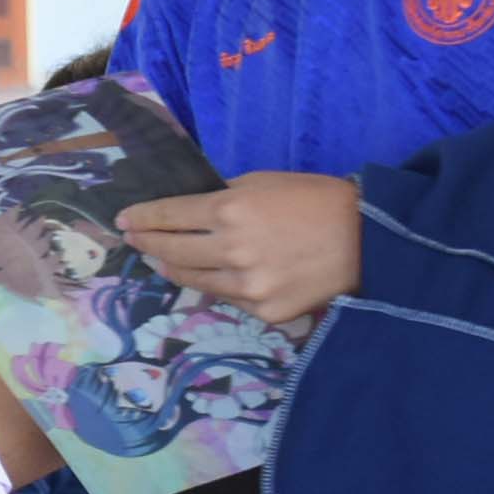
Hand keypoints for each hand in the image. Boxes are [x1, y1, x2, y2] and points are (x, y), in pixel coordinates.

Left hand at [117, 173, 363, 328]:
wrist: (368, 239)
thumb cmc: (317, 200)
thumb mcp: (265, 182)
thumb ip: (224, 196)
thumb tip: (191, 209)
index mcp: (229, 212)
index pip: (169, 217)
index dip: (143, 218)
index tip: (124, 220)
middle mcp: (231, 251)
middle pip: (173, 251)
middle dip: (149, 243)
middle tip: (135, 240)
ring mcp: (247, 286)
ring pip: (194, 280)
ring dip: (171, 268)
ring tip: (159, 260)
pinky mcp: (264, 311)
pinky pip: (227, 297)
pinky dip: (214, 285)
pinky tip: (207, 277)